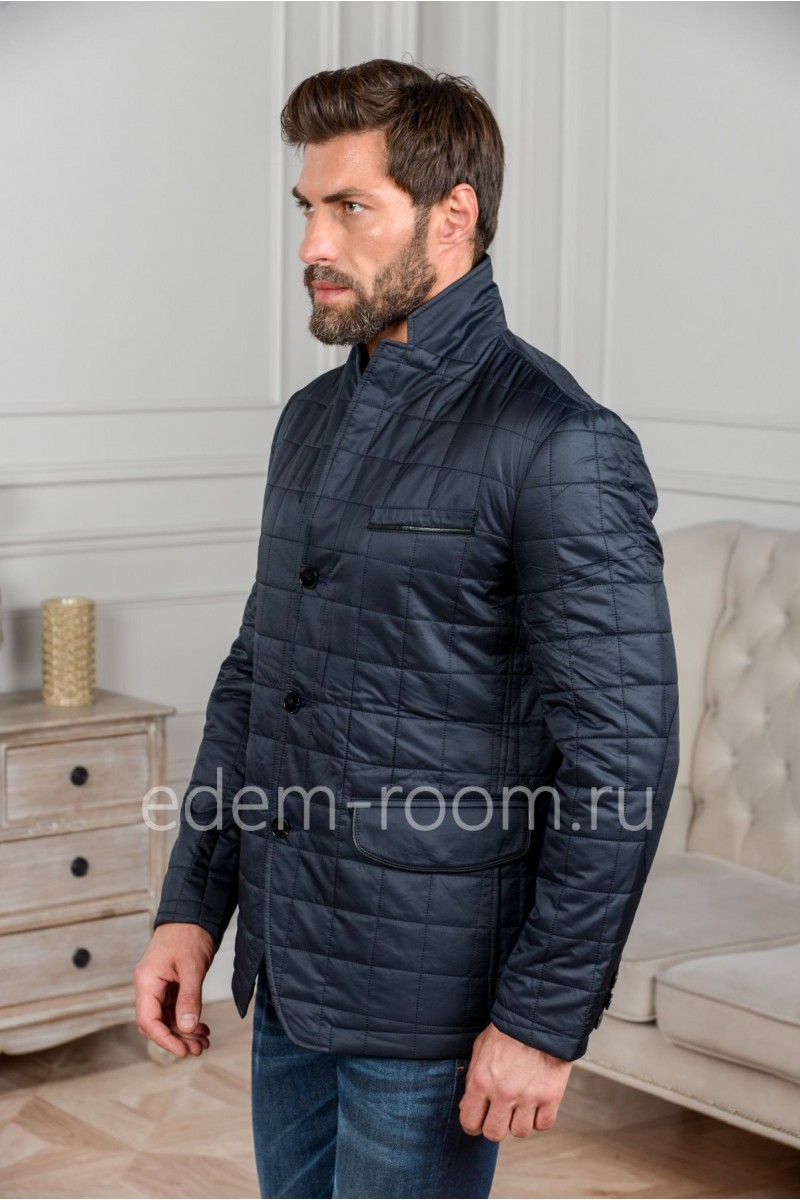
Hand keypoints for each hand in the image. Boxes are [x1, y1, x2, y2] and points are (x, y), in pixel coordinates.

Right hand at [134, 923, 215, 1057]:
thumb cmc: (189, 934)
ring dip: (183, 1032)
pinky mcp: (168, 985)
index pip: (148, 1021)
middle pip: (156, 1023)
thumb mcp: (192, 967)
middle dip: (176, 1039)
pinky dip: (186, 1019)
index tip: (182, 1051)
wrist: (192, 914)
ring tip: (203, 1042)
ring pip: (166, 1018)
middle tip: (198, 1049)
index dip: (164, 1040)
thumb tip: (187, 1027)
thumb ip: (189, 998)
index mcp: (147, 981)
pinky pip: (173, 1009)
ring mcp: (157, 986)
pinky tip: (201, 1027)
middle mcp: (148, 986)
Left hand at [459, 1022, 572, 1139]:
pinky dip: (539, 1118)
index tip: (478, 1121)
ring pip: (519, 1132)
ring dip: (518, 1121)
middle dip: (494, 1126)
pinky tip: (536, 1103)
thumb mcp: (480, 1049)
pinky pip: (542, 1125)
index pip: (470, 1122)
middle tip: (500, 1114)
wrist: (539, 1016)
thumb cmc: (507, 1031)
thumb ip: (472, 1079)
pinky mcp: (551, 1096)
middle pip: (494, 1133)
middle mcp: (504, 1093)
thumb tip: (467, 1107)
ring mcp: (529, 1096)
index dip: (472, 1124)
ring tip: (520, 1104)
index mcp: (482, 1081)